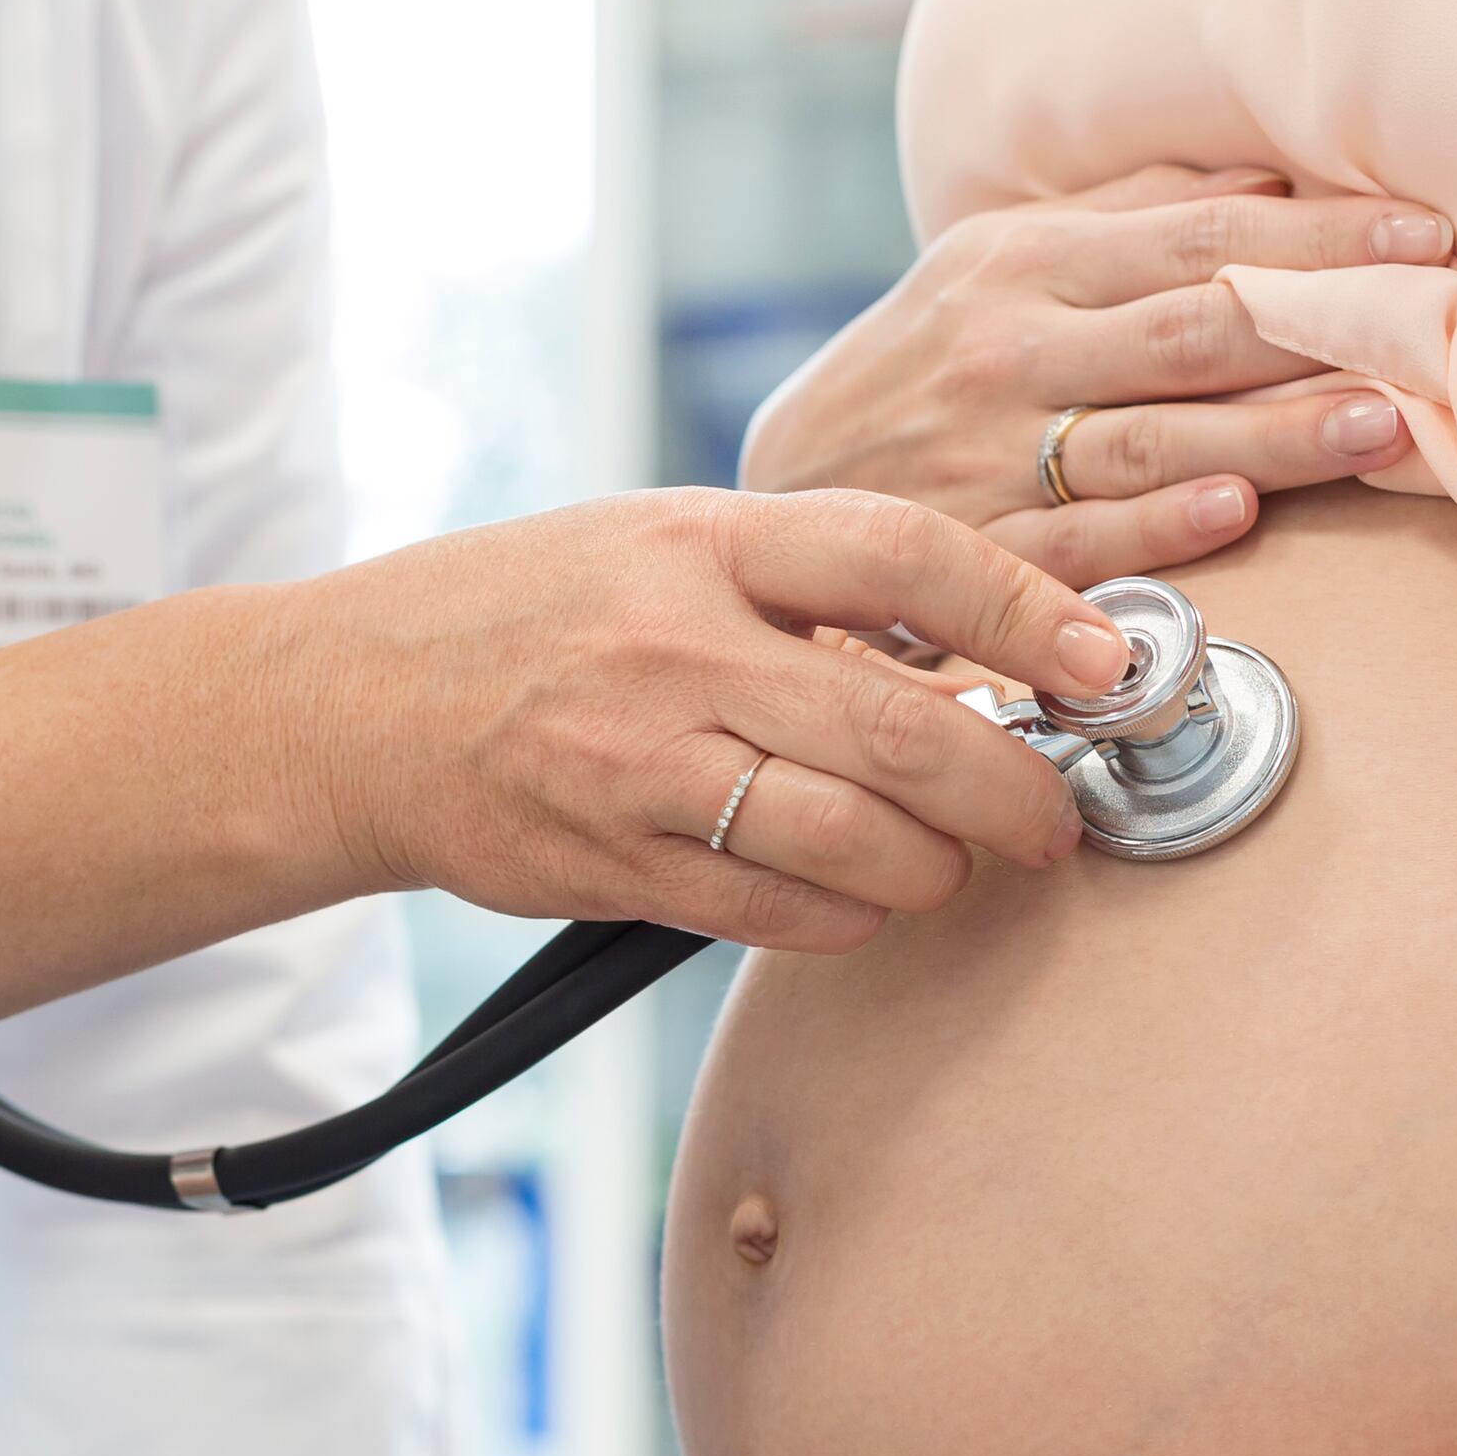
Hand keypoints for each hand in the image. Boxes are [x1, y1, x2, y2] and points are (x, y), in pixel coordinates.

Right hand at [290, 486, 1132, 953]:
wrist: (350, 704)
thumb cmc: (531, 611)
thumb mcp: (663, 544)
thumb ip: (807, 587)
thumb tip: (982, 654)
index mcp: (703, 539)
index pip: (903, 555)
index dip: (1027, 612)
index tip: (1106, 659)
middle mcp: (675, 646)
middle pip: (903, 734)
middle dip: (1015, 792)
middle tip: (1055, 819)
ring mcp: (638, 763)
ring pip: (852, 844)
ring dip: (936, 869)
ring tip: (954, 861)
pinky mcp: (611, 864)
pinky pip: (778, 914)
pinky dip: (851, 917)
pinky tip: (861, 896)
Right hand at [741, 165, 1451, 586]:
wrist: (784, 490)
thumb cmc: (919, 370)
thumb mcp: (997, 268)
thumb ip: (1125, 226)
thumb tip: (1265, 186)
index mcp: (1024, 264)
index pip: (1198, 239)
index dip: (1319, 236)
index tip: (1424, 234)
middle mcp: (1009, 350)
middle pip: (1190, 329)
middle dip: (1318, 324)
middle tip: (1430, 325)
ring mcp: (988, 455)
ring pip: (1152, 436)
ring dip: (1272, 435)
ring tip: (1377, 428)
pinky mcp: (975, 554)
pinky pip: (1079, 541)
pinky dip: (1158, 529)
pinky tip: (1235, 516)